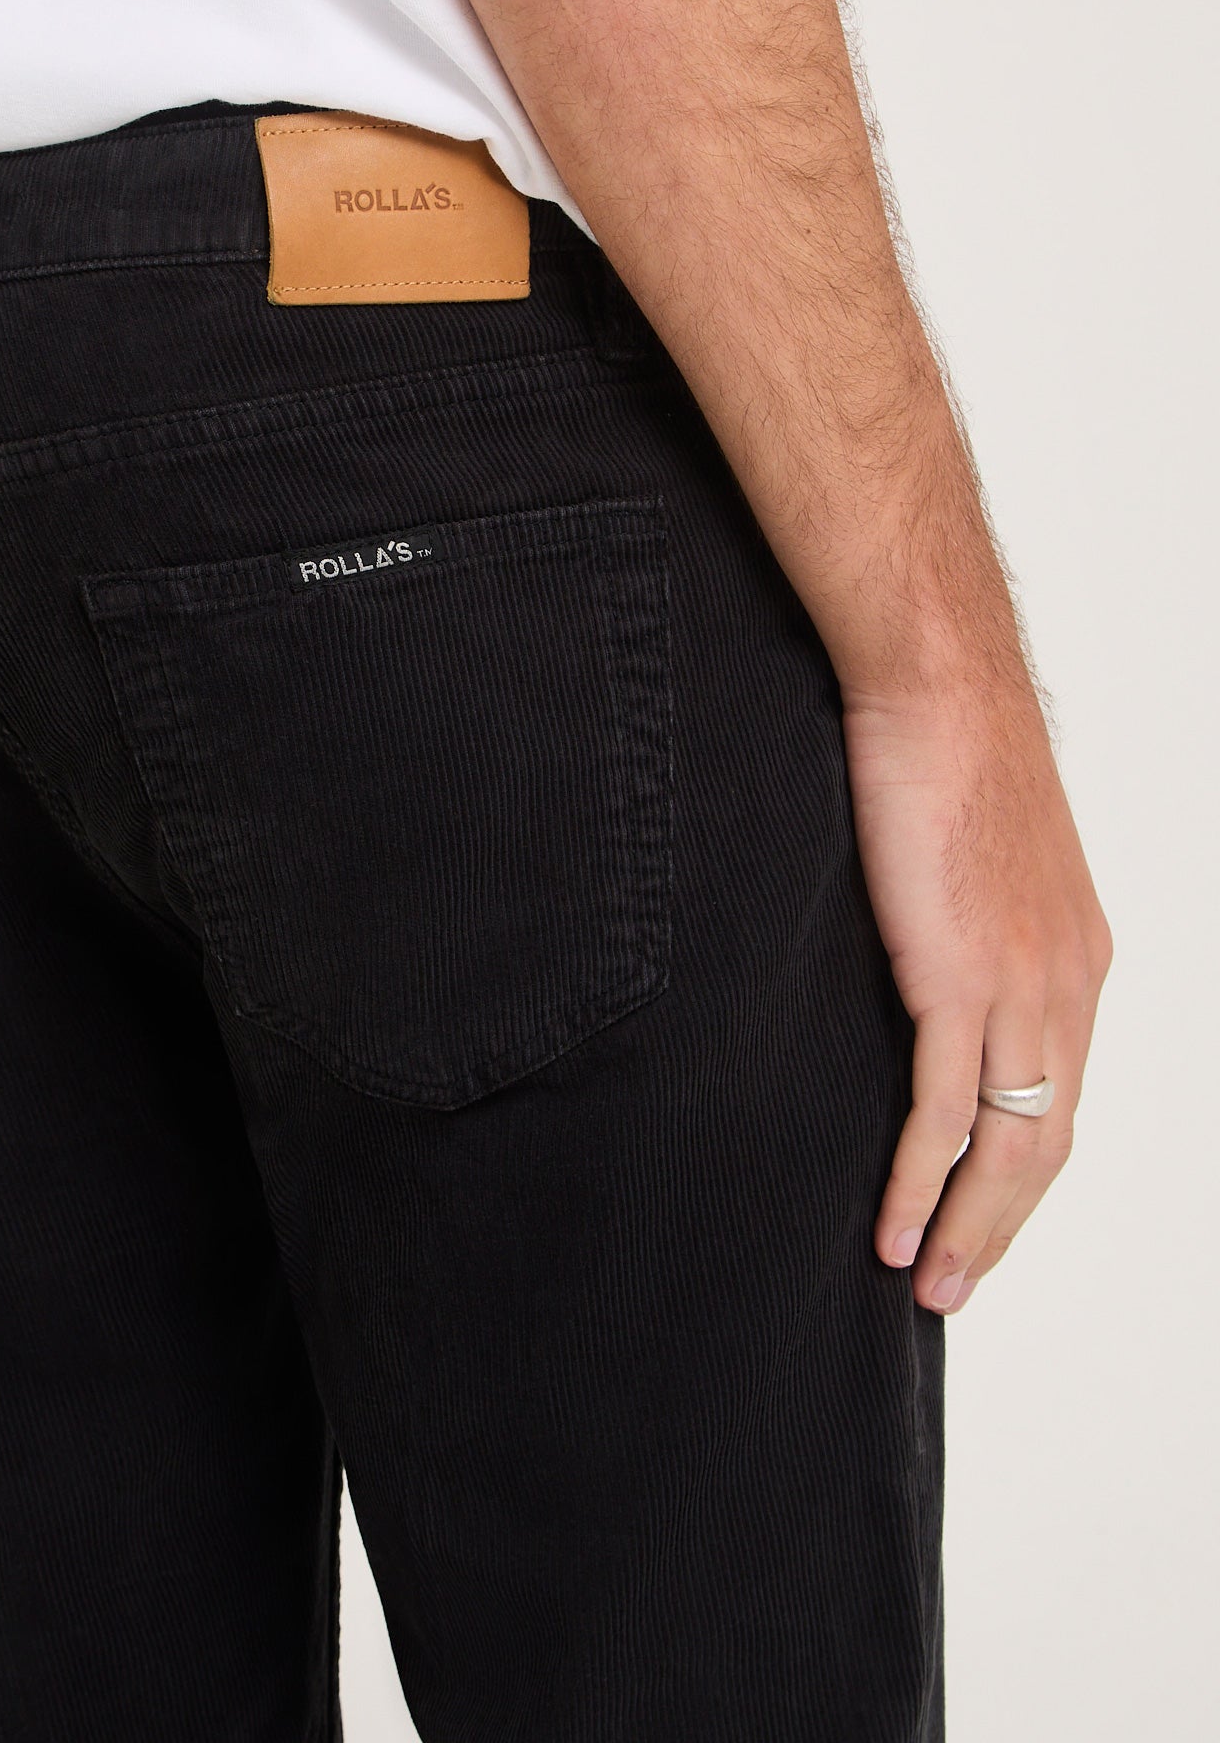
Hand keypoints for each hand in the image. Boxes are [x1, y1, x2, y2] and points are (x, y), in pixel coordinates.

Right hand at [845, 684, 1110, 1312]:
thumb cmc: (947, 749)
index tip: (979, 1216)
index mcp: (1078, 956)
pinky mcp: (963, 978)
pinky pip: (947, 1111)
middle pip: (1049, 1140)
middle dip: (1004, 1226)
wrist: (942, 686)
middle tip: (955, 1284)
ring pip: (1009, 1145)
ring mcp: (1023, 985)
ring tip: (925, 1282)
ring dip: (968, 1227)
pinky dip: (920, 1182)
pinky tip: (892, 1226)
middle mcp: (1070, 983)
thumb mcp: (977, 854)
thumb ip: (966, 922)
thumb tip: (920, 956)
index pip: (1061, 1093)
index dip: (1022, 1170)